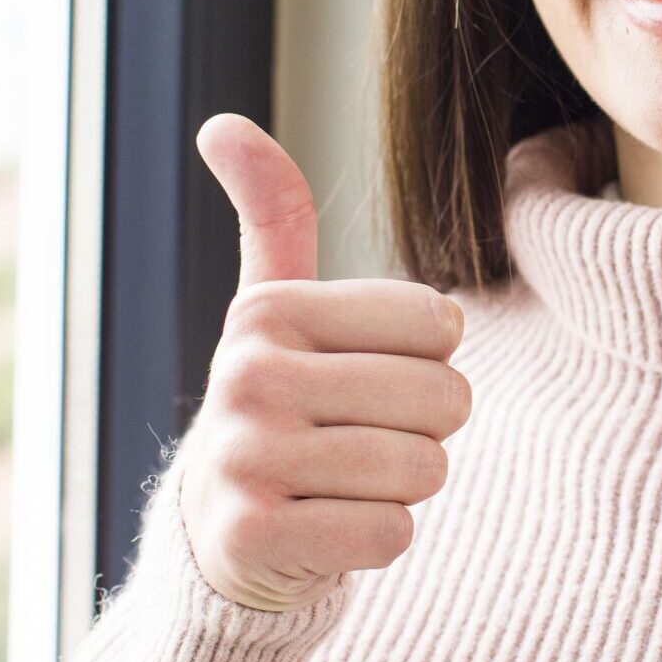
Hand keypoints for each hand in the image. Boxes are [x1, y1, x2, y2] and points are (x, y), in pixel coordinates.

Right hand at [176, 113, 472, 610]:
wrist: (219, 536)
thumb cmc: (279, 409)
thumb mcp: (274, 310)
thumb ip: (273, 215)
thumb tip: (220, 122)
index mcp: (270, 310)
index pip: (440, 323)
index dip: (428, 363)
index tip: (363, 381)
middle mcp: (248, 375)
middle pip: (443, 399)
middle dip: (426, 431)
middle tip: (360, 443)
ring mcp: (246, 458)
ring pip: (423, 469)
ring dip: (404, 488)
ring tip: (344, 484)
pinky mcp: (254, 537)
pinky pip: (392, 534)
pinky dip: (379, 539)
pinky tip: (329, 529)